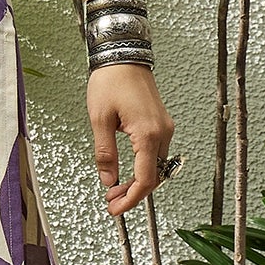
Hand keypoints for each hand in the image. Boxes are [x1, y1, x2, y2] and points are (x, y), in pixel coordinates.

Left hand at [88, 64, 176, 217]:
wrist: (124, 55)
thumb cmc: (111, 81)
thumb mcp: (100, 120)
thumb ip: (105, 154)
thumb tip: (108, 179)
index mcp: (148, 134)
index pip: (145, 179)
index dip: (131, 199)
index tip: (116, 209)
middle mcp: (162, 132)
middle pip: (154, 177)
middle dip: (134, 194)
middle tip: (113, 203)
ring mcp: (164, 128)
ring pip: (157, 167)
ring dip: (139, 182)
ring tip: (116, 191)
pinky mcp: (161, 124)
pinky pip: (156, 154)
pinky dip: (144, 168)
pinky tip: (128, 174)